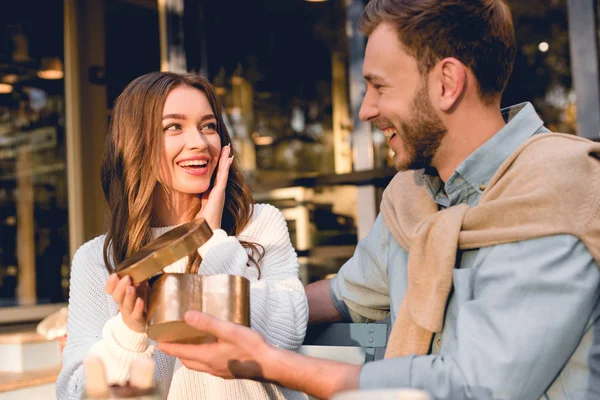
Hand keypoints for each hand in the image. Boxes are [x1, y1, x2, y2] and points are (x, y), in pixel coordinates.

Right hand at [105, 274, 148, 332]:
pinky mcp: (138, 319)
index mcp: (121, 295)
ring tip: (131, 287)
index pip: (110, 289)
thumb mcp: (138, 288)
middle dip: (120, 287)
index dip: (111, 283)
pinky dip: (137, 308)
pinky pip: (136, 314)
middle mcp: (122, 303)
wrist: (138, 323)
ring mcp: (130, 312)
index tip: (115, 274)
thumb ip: (139, 277)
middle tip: (126, 278)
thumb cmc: (138, 302)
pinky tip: (140, 301)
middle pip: (117, 296)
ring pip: (126, 305)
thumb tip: (147, 262)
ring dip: (128, 295)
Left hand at [158, 311, 273, 381]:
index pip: (181, 352)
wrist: (270, 365)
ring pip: (198, 365)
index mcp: (207, 356)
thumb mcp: (228, 330)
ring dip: (189, 356)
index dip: (168, 347)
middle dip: (177, 352)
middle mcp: (210, 366)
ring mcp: (220, 371)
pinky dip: (202, 359)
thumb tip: (187, 315)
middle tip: (172, 341)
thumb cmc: (251, 347)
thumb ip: (208, 323)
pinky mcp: (229, 371)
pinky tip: (211, 351)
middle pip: (187, 360)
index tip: (158, 342)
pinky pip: (208, 366)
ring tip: (189, 344)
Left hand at [195, 144, 232, 229]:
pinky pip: (223, 176)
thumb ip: (196, 201)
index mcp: (212, 193)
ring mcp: (220, 191)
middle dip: (224, 158)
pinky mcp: (220, 192)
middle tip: (226, 147)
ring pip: (224, 171)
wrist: (206, 230)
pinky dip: (225, 167)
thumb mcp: (197, 207)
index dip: (218, 165)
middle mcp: (219, 191)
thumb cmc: (201, 223)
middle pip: (222, 171)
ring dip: (226, 159)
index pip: (216, 176)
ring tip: (228, 148)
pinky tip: (228, 159)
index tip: (219, 154)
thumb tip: (189, 196)